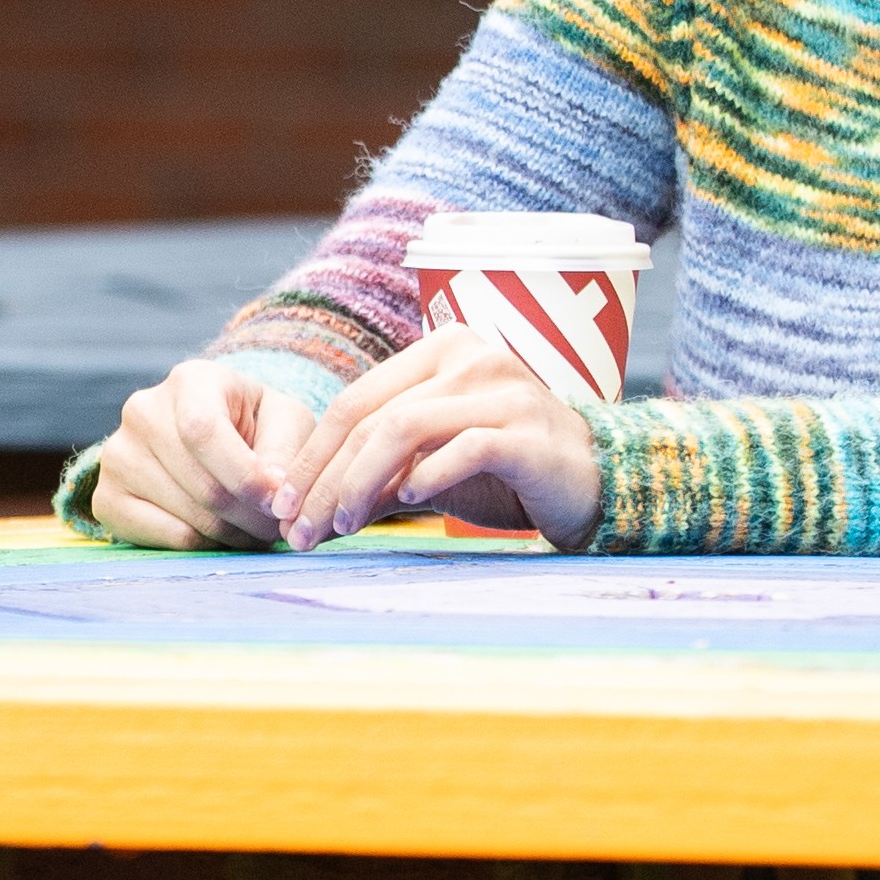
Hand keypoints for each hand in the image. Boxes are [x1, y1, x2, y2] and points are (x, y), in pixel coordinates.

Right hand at [84, 357, 319, 550]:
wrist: (209, 439)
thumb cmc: (255, 426)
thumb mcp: (285, 421)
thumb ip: (286, 452)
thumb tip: (274, 495)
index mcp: (189, 381)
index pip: (202, 431)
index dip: (245, 476)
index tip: (279, 503)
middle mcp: (142, 412)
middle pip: (200, 483)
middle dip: (250, 516)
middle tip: (277, 528)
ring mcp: (117, 455)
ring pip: (185, 515)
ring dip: (232, 535)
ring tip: (254, 530)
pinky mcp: (106, 497)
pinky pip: (162, 538)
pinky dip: (201, 546)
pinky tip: (221, 535)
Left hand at [269, 327, 605, 550]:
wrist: (595, 484)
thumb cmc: (506, 473)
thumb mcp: (432, 465)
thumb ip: (378, 475)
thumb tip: (307, 511)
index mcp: (441, 350)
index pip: (355, 401)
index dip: (312, 455)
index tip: (285, 506)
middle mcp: (470, 356)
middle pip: (371, 417)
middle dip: (325, 478)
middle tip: (300, 530)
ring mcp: (502, 390)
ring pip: (405, 429)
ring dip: (361, 483)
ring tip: (343, 526)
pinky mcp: (528, 431)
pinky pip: (463, 448)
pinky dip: (426, 478)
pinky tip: (407, 505)